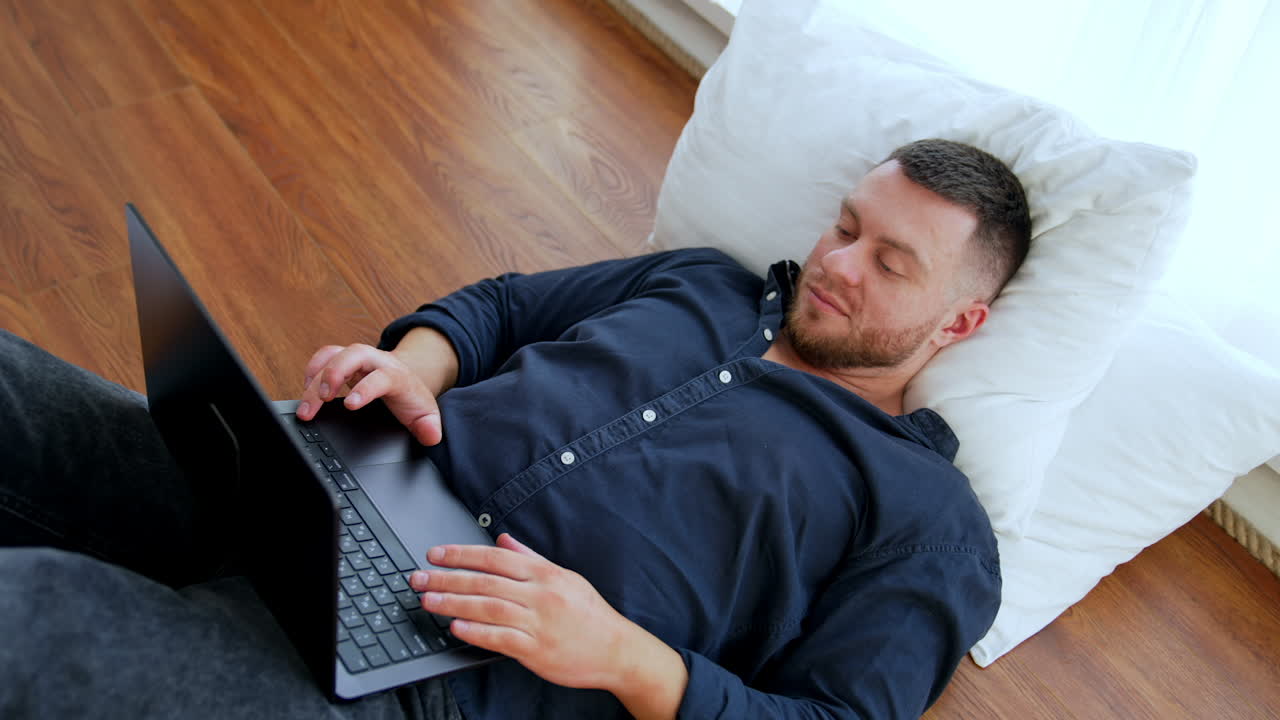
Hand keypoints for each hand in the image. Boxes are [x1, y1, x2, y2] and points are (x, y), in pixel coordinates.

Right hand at [298, 343, 442, 444]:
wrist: (407, 378)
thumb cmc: (412, 397)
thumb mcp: (425, 414)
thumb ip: (429, 426)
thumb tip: (431, 436)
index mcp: (396, 374)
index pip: (381, 376)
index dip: (364, 388)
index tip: (350, 405)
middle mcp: (375, 360)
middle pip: (352, 355)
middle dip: (334, 373)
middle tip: (322, 399)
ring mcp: (357, 358)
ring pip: (333, 355)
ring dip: (316, 376)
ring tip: (307, 404)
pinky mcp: (344, 359)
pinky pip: (324, 356)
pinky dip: (312, 370)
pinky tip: (306, 390)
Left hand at [410, 534, 644, 691]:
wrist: (616, 649)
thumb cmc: (589, 614)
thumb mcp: (564, 577)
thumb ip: (531, 558)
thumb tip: (504, 541)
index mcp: (544, 574)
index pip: (493, 558)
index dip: (461, 554)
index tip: (435, 554)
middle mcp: (539, 595)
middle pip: (483, 582)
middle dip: (446, 578)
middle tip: (418, 578)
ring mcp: (537, 623)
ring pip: (487, 609)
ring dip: (452, 603)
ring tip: (427, 601)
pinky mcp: (536, 650)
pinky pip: (500, 639)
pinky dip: (476, 632)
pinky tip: (456, 627)